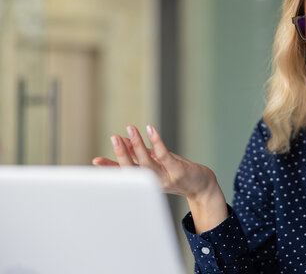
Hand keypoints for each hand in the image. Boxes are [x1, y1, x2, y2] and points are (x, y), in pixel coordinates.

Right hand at [93, 125, 227, 233]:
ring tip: (130, 129)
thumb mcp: (155, 166)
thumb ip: (139, 157)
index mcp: (145, 182)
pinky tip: (150, 129)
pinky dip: (156, 142)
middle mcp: (153, 182)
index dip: (110, 168)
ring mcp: (165, 177)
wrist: (200, 186)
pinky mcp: (177, 170)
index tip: (95, 162)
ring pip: (147, 162)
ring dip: (137, 145)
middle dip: (122, 154)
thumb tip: (124, 141)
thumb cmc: (175, 173)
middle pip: (133, 169)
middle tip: (113, 138)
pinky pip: (164, 155)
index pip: (125, 174)